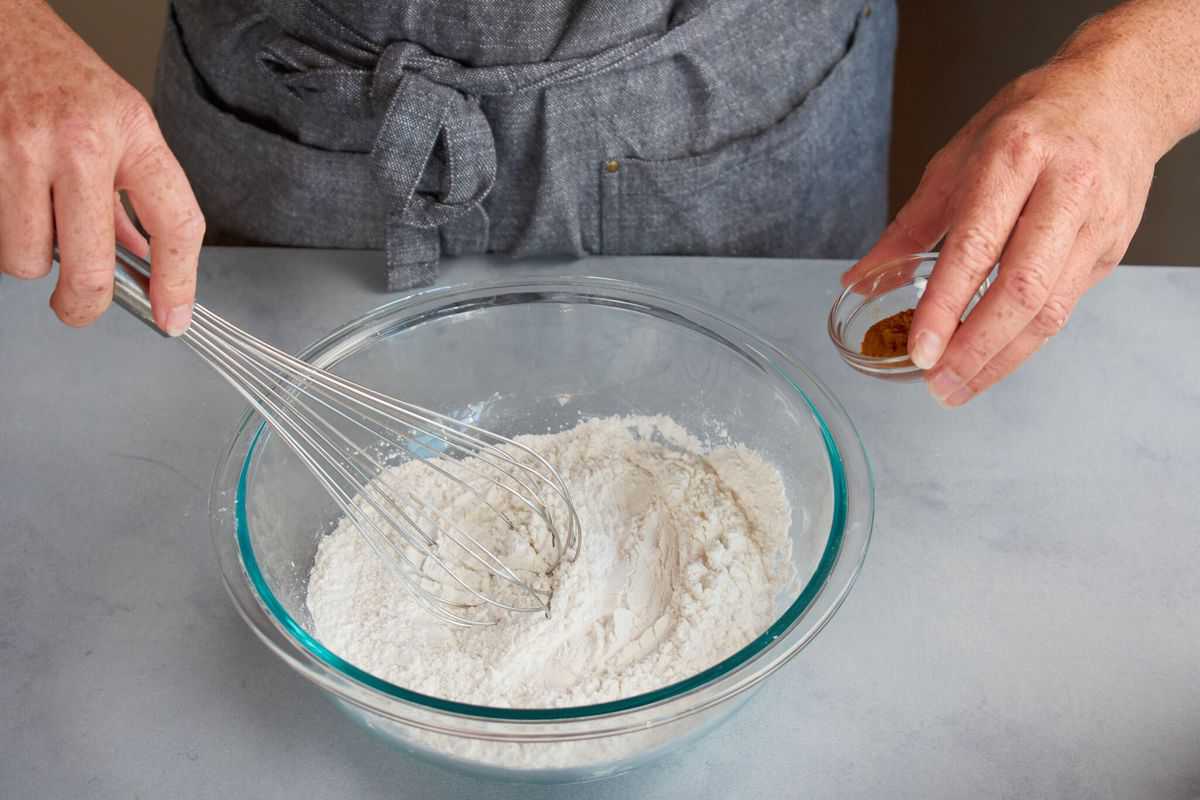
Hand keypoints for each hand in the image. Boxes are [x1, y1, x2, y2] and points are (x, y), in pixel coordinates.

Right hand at [0, 0, 203, 333]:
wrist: (4, 26)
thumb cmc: (65, 78)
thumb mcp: (123, 128)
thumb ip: (135, 199)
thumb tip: (145, 268)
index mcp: (130, 133)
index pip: (175, 224)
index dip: (178, 282)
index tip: (173, 316)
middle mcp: (77, 142)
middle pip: (89, 267)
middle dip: (85, 304)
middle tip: (82, 306)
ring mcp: (19, 150)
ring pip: (29, 259)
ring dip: (34, 257)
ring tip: (39, 221)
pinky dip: (7, 232)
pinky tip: (17, 201)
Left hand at [844, 39, 1169, 404]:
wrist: (1117, 96)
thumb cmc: (1030, 122)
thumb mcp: (956, 158)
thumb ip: (909, 226)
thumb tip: (860, 280)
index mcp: (1015, 156)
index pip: (976, 246)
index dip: (946, 305)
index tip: (921, 349)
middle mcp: (1064, 188)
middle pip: (1022, 289)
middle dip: (975, 348)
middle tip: (937, 383)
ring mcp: (1096, 222)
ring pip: (1050, 309)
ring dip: (1000, 359)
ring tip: (957, 386)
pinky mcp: (1111, 249)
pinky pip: (1065, 308)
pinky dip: (1024, 342)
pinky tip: (991, 360)